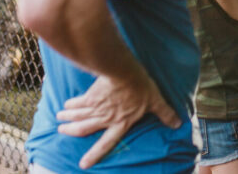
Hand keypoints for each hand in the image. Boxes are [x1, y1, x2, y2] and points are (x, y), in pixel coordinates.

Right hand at [56, 72, 180, 168]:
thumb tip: (177, 123)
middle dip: (71, 131)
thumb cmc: (141, 88)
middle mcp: (105, 119)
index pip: (106, 143)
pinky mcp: (90, 96)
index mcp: (120, 123)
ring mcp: (95, 108)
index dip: (95, 154)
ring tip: (60, 119)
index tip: (83, 164)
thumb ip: (164, 113)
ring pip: (78, 116)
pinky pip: (78, 103)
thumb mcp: (155, 101)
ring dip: (68, 118)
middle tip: (62, 131)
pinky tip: (66, 104)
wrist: (124, 73)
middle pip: (84, 129)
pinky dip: (71, 105)